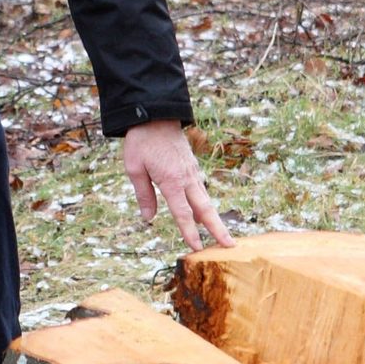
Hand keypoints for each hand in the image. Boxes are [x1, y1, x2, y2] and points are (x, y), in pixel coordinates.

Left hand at [121, 120, 230, 249]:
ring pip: (206, 199)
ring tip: (223, 235)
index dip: (190, 232)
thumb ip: (143, 195)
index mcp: (171, 181)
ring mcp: (192, 172)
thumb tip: (148, 218)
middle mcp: (186, 178)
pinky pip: (201, 189)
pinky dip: (205, 204)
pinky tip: (204, 213)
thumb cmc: (142, 141)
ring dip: (214, 218)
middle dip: (218, 229)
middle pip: (205, 209)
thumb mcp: (134, 168)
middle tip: (230, 245)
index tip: (197, 248)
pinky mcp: (192, 166)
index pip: (183, 213)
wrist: (155, 115)